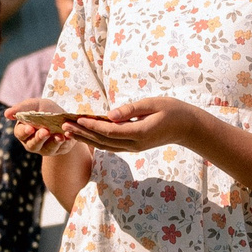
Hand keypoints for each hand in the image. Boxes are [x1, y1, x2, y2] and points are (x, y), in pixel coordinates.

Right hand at [5, 97, 79, 155]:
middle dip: (39, 138)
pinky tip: (68, 137)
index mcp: (24, 131)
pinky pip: (61, 148)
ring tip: (59, 136)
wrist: (66, 116)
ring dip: (53, 143)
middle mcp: (32, 143)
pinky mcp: (59, 150)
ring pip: (47, 149)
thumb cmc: (46, 110)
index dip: (24, 132)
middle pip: (32, 144)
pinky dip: (65, 143)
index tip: (30, 128)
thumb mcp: (35, 105)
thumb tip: (6, 114)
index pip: (20, 134)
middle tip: (45, 131)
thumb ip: (21, 108)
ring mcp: (45, 149)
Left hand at [66, 95, 196, 152]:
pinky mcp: (133, 147)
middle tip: (64, 126)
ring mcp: (133, 148)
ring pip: (105, 146)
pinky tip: (85, 135)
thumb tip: (110, 115)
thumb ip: (131, 109)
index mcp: (139, 133)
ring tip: (69, 131)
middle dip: (83, 133)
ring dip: (86, 138)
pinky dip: (96, 141)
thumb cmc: (173, 110)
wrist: (188, 127)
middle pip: (103, 141)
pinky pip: (111, 146)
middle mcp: (134, 144)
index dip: (92, 125)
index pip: (110, 131)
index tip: (77, 118)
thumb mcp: (153, 104)